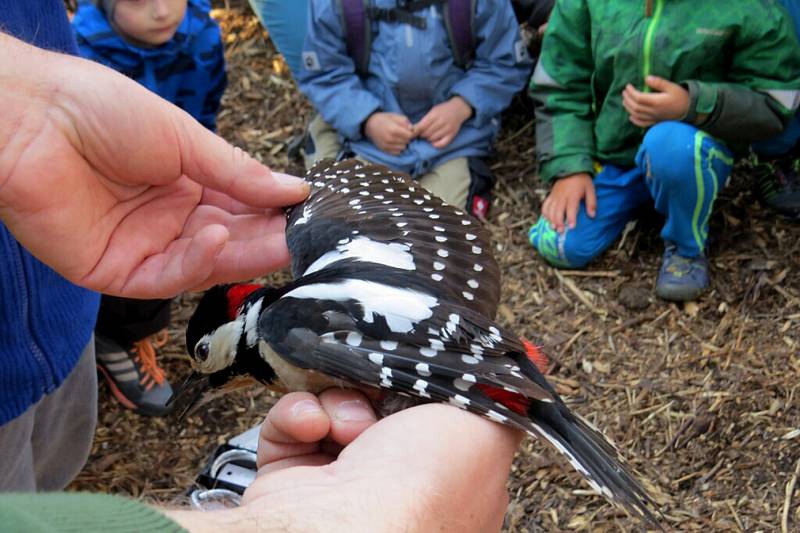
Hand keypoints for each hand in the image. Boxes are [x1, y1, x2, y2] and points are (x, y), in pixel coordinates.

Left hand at [0, 34, 308, 298]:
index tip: (308, 214)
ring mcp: (143, 247)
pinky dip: (196, 262)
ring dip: (241, 253)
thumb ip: (238, 172)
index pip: (240, 207)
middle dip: (266, 238)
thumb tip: (295, 190)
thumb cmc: (100, 111)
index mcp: (185, 182)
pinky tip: (218, 237)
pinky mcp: (116, 272)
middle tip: (304, 238)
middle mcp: (168, 219)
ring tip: (278, 241)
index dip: (273, 211)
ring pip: (204, 263)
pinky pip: (166, 276)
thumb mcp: (184, 138)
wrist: (30, 117)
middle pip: (228, 239)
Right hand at [165, 390, 519, 531]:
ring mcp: (342, 480)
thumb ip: (503, 400)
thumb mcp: (487, 433)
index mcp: (448, 475)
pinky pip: (294, 421)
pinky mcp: (294, 476)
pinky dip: (300, 415)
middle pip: (383, 402)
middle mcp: (395, 483)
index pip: (437, 414)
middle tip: (382, 392)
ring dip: (341, 402)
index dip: (426, 386)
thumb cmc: (424, 490)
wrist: (340, 528)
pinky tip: (314, 427)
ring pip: (337, 405)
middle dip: (378, 388)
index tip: (421, 366)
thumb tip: (526, 366)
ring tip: (350, 423)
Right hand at [364, 112, 414, 154]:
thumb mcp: (395, 116)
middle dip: (407, 137)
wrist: (370, 125)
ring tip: (398, 137)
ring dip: (403, 143)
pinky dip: (398, 148)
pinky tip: (395, 142)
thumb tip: (412, 129)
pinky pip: (397, 152)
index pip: (409, 135)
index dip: (411, 132)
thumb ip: (405, 121)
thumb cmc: (384, 119)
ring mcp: (387, 146)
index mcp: (393, 129)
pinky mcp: (385, 150)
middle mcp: (390, 139)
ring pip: (403, 148)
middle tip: (402, 133)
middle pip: (407, 142)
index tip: (408, 129)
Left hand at [413, 96, 472, 148]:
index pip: (422, 126)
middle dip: (422, 135)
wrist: (458, 109)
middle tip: (422, 133)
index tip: (413, 132)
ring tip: (428, 136)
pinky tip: (434, 142)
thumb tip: (412, 129)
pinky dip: (436, 145)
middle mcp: (441, 122)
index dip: (416, 131)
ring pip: (433, 139)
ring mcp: (447, 129)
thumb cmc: (443, 110)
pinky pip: (442, 144)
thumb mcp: (432, 111)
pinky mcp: (452, 135)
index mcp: (435, 115)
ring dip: (428, 139)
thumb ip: (424, 120)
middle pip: (426, 133)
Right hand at [541, 172, 595, 232]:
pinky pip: (545, 205)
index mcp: (573, 195)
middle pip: (558, 212)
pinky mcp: (550, 196)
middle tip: (561, 231)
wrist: (570, 169)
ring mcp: (555, 196)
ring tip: (554, 228)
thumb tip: (592, 216)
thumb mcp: (590, 190)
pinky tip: (548, 220)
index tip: (572, 227)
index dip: (571, 219)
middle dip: (559, 223)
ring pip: (550, 210)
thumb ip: (591, 203)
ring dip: (551, 220)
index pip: (571, 209)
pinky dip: (545, 213)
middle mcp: (562, 197)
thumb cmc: (582, 181)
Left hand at [622, 75, 689, 127]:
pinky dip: (634, 120)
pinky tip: (631, 116)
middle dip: (627, 99)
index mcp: (656, 102)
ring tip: (625, 100)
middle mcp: (653, 111)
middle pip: (634, 106)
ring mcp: (653, 118)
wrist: (690, 110)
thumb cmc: (681, 97)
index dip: (631, 92)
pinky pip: (642, 123)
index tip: (628, 86)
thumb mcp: (672, 87)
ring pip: (636, 115)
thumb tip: (646, 78)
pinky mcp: (655, 122)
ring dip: (628, 108)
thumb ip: (659, 83)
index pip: (638, 97)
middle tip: (624, 92)